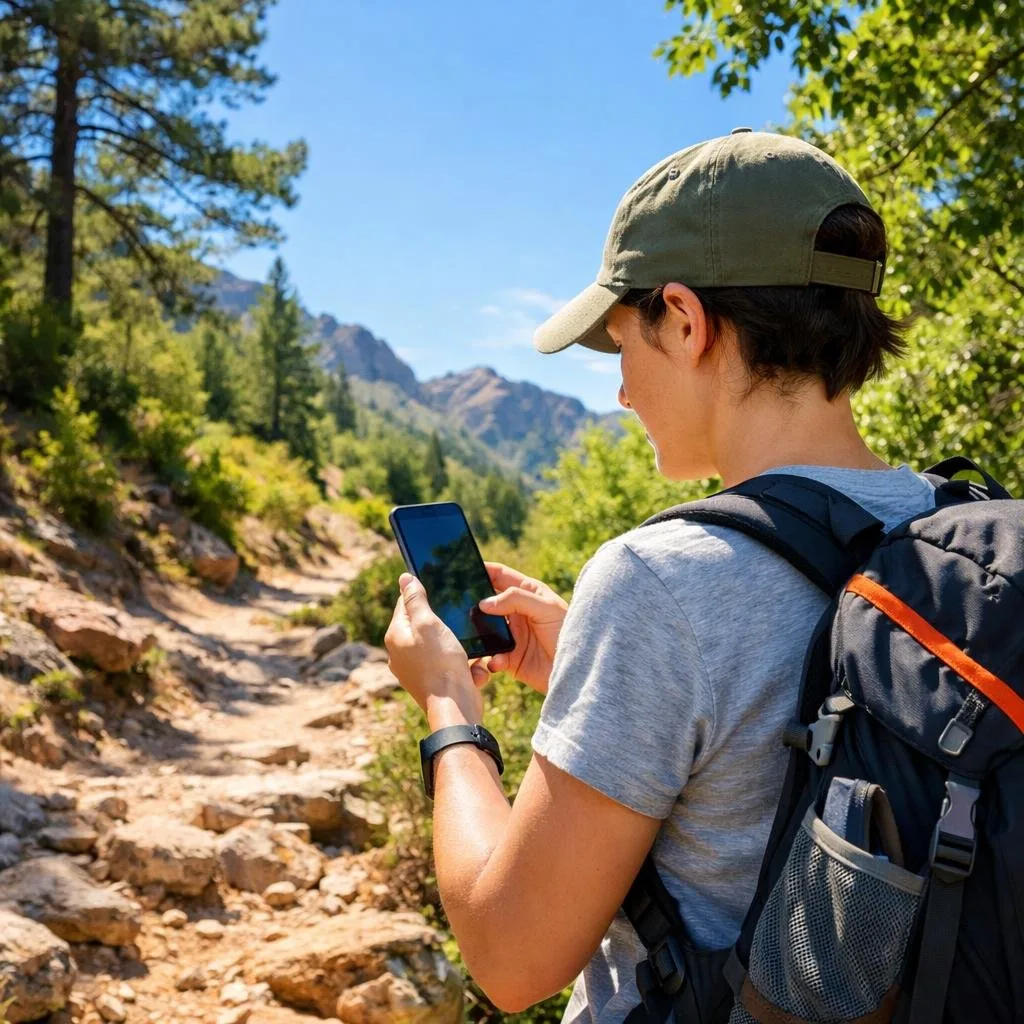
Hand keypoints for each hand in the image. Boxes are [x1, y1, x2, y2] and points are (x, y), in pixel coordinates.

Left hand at [385, 574, 482, 721]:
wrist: (455, 706)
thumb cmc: (441, 663)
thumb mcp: (428, 623)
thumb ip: (416, 600)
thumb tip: (405, 578)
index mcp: (396, 636)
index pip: (405, 604)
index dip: (424, 597)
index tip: (442, 596)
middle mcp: (400, 653)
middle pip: (424, 625)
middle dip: (445, 624)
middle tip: (459, 624)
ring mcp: (415, 670)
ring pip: (440, 645)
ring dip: (458, 645)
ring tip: (466, 650)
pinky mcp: (432, 682)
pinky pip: (449, 664)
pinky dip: (462, 664)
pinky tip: (470, 668)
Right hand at [473, 562, 567, 694]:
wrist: (579, 670)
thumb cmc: (568, 632)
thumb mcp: (546, 608)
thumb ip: (516, 599)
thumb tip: (484, 602)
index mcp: (527, 592)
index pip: (499, 575)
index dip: (483, 569)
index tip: (465, 568)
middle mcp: (516, 612)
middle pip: (486, 603)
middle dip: (472, 605)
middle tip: (458, 607)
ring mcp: (511, 635)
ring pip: (484, 630)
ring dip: (477, 634)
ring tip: (473, 637)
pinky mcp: (509, 659)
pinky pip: (491, 657)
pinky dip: (491, 660)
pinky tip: (497, 662)